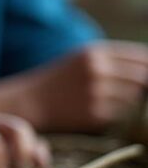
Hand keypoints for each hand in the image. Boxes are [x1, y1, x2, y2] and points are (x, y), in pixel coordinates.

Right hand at [0, 42, 147, 132]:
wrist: (31, 101)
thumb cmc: (60, 79)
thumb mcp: (81, 60)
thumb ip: (113, 61)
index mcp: (93, 53)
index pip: (141, 57)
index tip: (146, 72)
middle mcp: (97, 70)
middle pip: (141, 78)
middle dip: (140, 85)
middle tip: (119, 89)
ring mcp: (97, 93)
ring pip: (132, 98)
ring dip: (125, 100)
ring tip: (101, 98)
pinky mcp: (95, 114)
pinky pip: (119, 114)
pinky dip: (112, 113)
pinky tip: (92, 109)